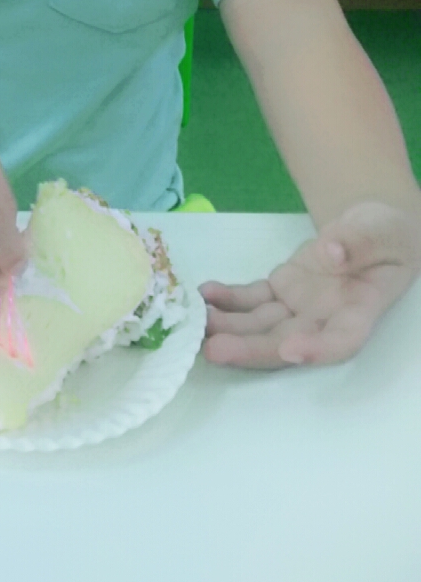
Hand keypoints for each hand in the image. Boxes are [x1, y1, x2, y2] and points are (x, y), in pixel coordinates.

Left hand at [198, 201, 420, 369]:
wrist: (371, 232)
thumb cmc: (385, 234)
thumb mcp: (382, 231)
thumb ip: (360, 243)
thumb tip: (332, 252)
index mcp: (361, 310)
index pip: (342, 339)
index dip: (317, 349)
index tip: (290, 351)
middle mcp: (326, 318)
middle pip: (287, 342)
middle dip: (250, 349)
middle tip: (214, 350)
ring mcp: (300, 308)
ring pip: (261, 326)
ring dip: (228, 327)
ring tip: (196, 321)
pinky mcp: (281, 291)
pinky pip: (251, 299)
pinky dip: (227, 299)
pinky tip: (204, 294)